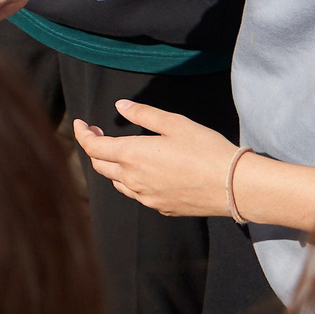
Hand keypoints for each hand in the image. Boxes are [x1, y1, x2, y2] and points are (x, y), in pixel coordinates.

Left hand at [73, 102, 239, 217]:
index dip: (82, 133)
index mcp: (132, 155)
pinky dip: (130, 180)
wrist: (234, 186)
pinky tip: (144, 171)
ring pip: (116, 182)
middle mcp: (133, 180)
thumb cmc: (206, 149)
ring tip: (120, 151)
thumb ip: (143, 114)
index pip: (93, 147)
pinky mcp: (160, 207)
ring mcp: (145, 197)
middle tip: (98, 133)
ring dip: (111, 166)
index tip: (80, 123)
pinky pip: (136, 194)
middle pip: (99, 165)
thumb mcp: (174, 123)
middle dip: (94, 148)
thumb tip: (121, 106)